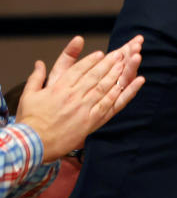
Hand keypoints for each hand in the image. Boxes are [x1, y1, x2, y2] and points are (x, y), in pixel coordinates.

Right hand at [17, 35, 145, 161]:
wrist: (33, 144)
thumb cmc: (30, 121)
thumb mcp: (29, 95)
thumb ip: (36, 77)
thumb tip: (39, 63)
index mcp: (59, 87)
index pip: (78, 69)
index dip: (91, 60)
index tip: (100, 54)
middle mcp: (73, 95)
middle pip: (95, 76)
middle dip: (108, 63)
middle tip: (119, 54)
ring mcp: (84, 108)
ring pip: (103, 87)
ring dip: (116, 75)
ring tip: (125, 64)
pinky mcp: (91, 121)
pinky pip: (108, 105)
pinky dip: (119, 94)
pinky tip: (126, 86)